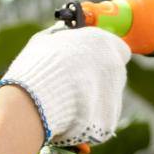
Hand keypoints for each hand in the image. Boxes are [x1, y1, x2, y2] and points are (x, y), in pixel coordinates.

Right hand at [0, 26, 130, 145]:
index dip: (103, 54)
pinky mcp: (108, 121)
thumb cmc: (38, 67)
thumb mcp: (45, 40)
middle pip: (114, 74)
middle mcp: (116, 67)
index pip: (118, 48)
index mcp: (104, 43)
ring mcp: (115, 96)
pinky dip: (88, 119)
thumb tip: (61, 32)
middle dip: (98, 78)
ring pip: (108, 98)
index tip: (90, 59)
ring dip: (93, 99)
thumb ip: (61, 36)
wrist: (35, 102)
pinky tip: (69, 116)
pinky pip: (100, 118)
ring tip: (66, 101)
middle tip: (75, 82)